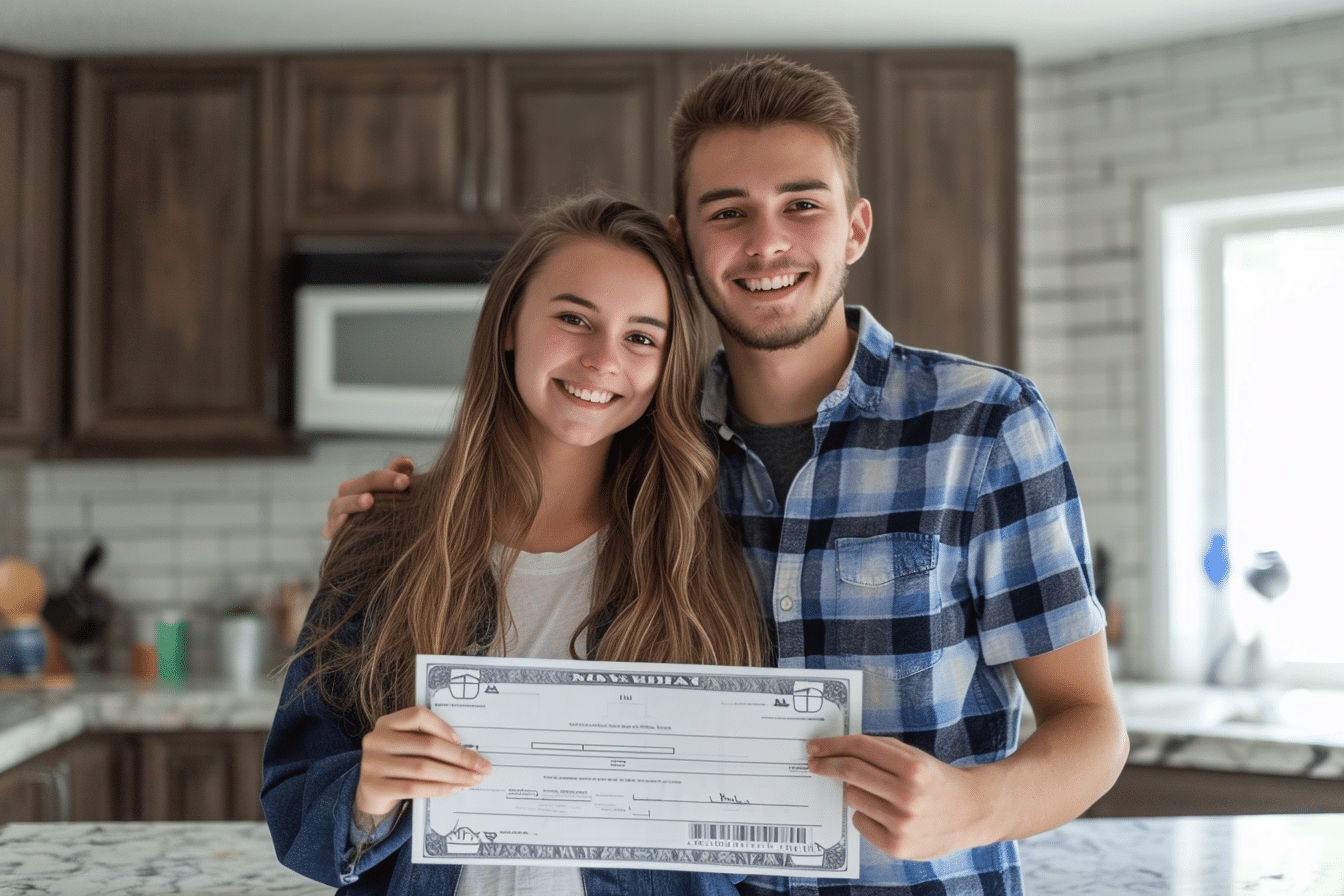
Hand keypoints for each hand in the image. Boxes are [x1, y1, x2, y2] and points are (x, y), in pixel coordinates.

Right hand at [323, 456, 414, 538]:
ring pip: (339, 505)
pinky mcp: (331, 533)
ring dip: (354, 502)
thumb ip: (400, 476)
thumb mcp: (395, 496)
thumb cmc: (387, 515)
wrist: (374, 549)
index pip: (374, 477)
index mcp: (360, 487)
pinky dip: (335, 525)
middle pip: (356, 486)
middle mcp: (346, 498)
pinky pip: (330, 528)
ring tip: (369, 501)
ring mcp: (336, 515)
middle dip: (377, 483)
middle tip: (400, 484)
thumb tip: (407, 462)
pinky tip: (344, 522)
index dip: (390, 476)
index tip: (407, 480)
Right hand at [355, 705, 492, 817]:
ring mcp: (372, 764)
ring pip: (423, 768)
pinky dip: (438, 788)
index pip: (418, 715)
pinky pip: (414, 788)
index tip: (463, 742)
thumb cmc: (398, 765)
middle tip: (482, 766)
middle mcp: (376, 740)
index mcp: (386, 723)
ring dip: (454, 775)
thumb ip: (428, 743)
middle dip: (460, 757)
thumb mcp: (407, 748)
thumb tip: (469, 753)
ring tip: (472, 779)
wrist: (370, 793)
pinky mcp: (373, 787)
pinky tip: (454, 789)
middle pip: (426, 745)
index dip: (443, 727)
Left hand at [807, 734, 991, 861]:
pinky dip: (864, 814)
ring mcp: (902, 825)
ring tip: (876, 792)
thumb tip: (836, 749)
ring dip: (854, 790)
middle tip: (814, 762)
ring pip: (852, 797)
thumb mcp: (914, 756)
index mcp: (914, 768)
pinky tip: (884, 812)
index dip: (832, 745)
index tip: (815, 747)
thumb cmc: (937, 781)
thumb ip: (879, 750)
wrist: (972, 813)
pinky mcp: (896, 846)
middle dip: (826, 765)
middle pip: (850, 773)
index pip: (860, 749)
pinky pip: (859, 822)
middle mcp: (909, 797)